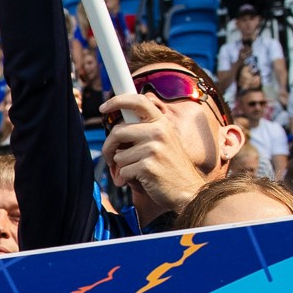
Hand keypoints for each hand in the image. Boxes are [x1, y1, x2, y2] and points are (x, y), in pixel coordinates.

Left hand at [99, 94, 211, 215]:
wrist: (188, 191)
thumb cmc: (171, 168)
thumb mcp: (164, 141)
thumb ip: (144, 131)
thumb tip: (115, 131)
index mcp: (162, 123)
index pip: (138, 101)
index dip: (117, 101)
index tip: (103, 107)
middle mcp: (158, 132)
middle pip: (117, 132)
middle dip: (108, 147)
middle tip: (109, 157)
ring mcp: (153, 148)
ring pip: (118, 155)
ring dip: (121, 167)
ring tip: (136, 171)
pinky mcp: (147, 166)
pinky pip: (123, 171)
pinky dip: (126, 178)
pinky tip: (142, 179)